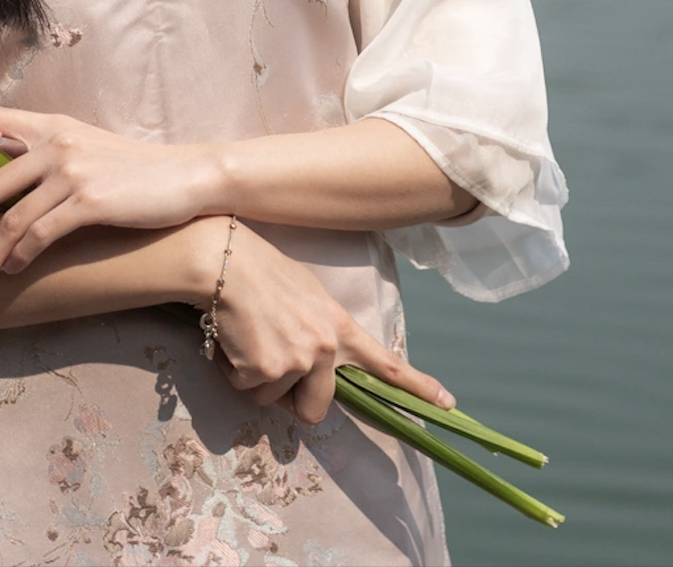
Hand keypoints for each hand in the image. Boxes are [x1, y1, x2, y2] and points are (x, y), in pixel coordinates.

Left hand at [0, 102, 223, 292]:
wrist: (185, 177)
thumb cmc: (134, 169)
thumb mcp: (85, 148)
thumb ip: (46, 155)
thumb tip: (5, 178)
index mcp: (50, 125)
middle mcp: (55, 143)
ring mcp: (71, 171)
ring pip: (11, 219)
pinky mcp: (88, 200)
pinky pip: (40, 234)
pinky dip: (20, 256)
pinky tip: (11, 271)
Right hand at [204, 222, 454, 424]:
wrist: (223, 261)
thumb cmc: (260, 272)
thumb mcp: (308, 297)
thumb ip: (320, 332)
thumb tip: (305, 366)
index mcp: (340, 327)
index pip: (386, 364)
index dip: (418, 387)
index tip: (449, 404)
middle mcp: (325, 349)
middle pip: (316, 409)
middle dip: (293, 402)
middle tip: (271, 369)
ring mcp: (297, 362)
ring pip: (272, 399)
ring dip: (256, 377)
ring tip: (249, 335)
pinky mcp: (265, 372)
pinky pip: (246, 390)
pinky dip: (234, 372)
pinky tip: (233, 338)